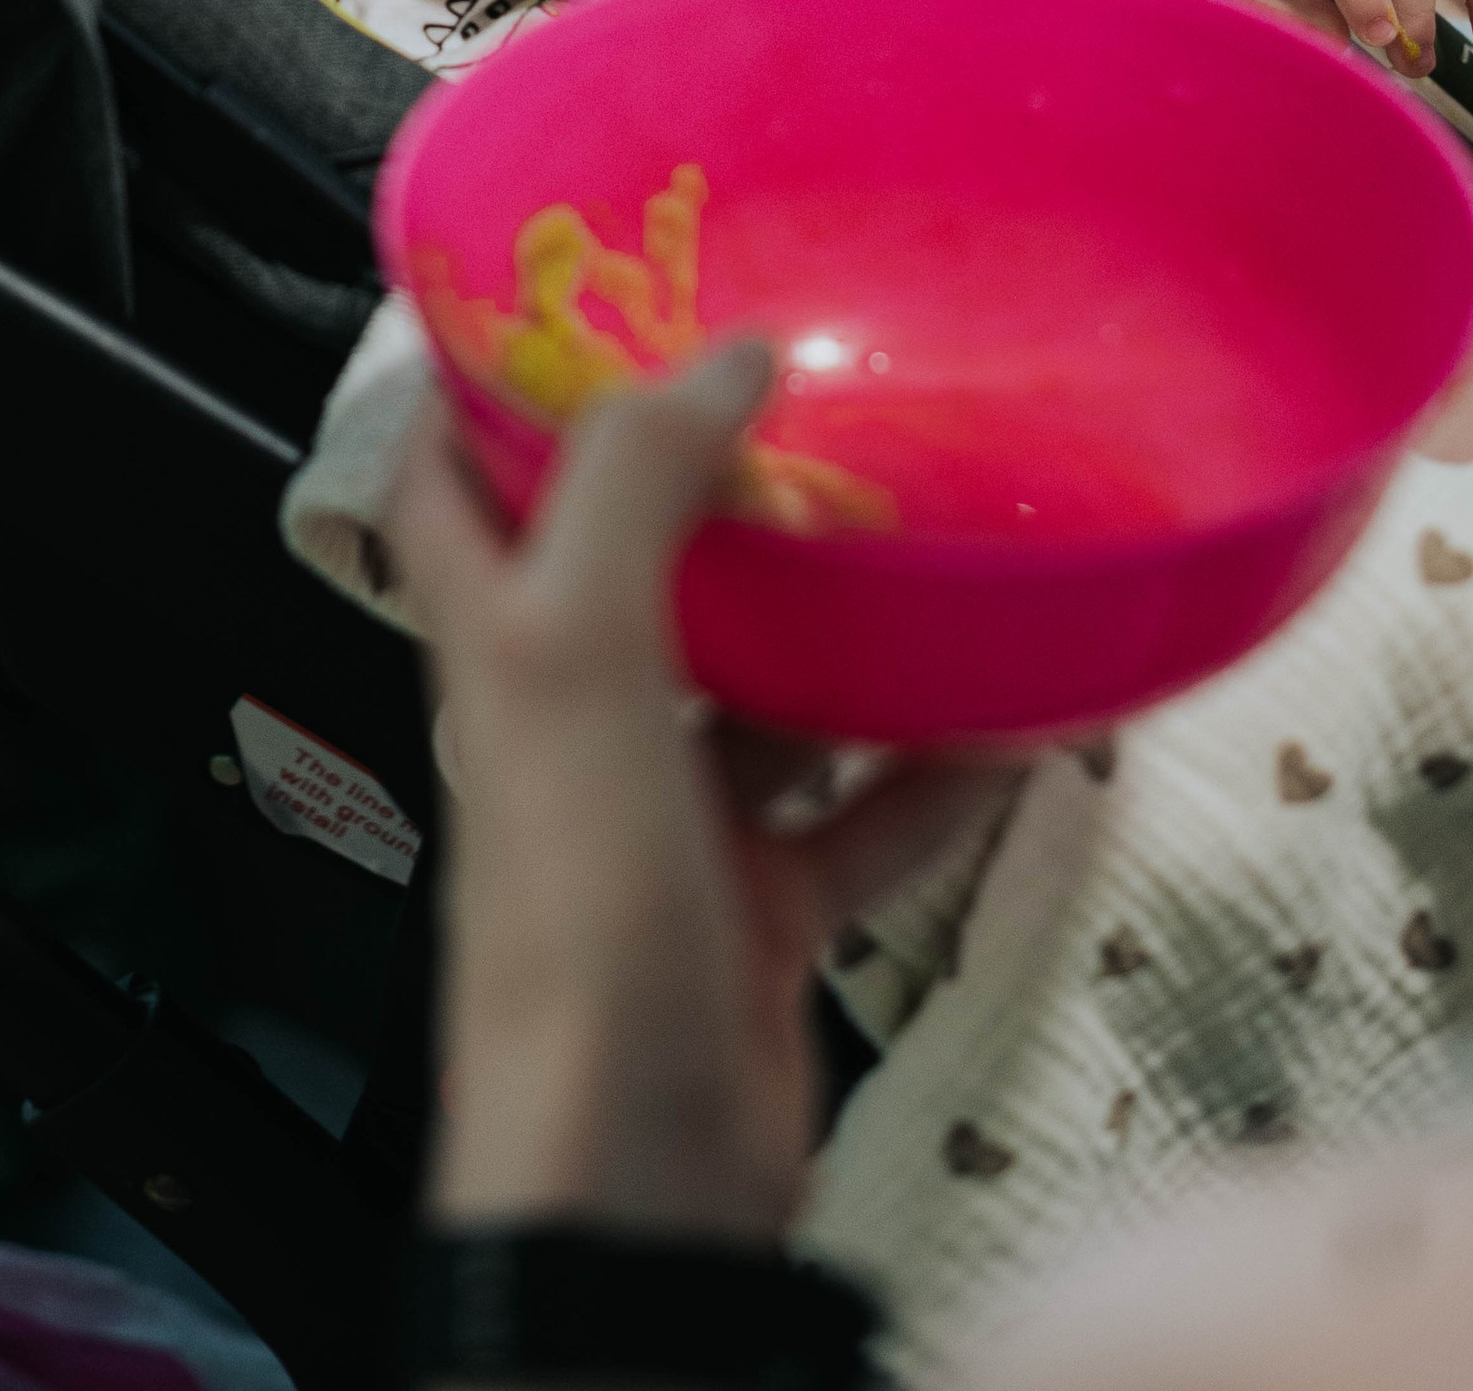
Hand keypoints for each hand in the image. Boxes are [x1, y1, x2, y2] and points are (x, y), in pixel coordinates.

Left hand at [384, 347, 1011, 1237]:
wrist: (639, 1180)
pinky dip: (936, 772)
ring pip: (762, 689)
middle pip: (626, 569)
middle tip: (815, 398)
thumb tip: (721, 358)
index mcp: (497, 649)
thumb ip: (632, 489)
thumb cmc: (581, 920)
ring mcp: (666, 821)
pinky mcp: (758, 913)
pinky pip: (860, 818)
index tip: (580, 292)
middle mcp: (570, 721)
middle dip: (709, 487)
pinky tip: (1021, 721)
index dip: (483, 384)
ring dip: (843, 623)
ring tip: (935, 532)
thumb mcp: (576, 659)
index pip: (450, 483)